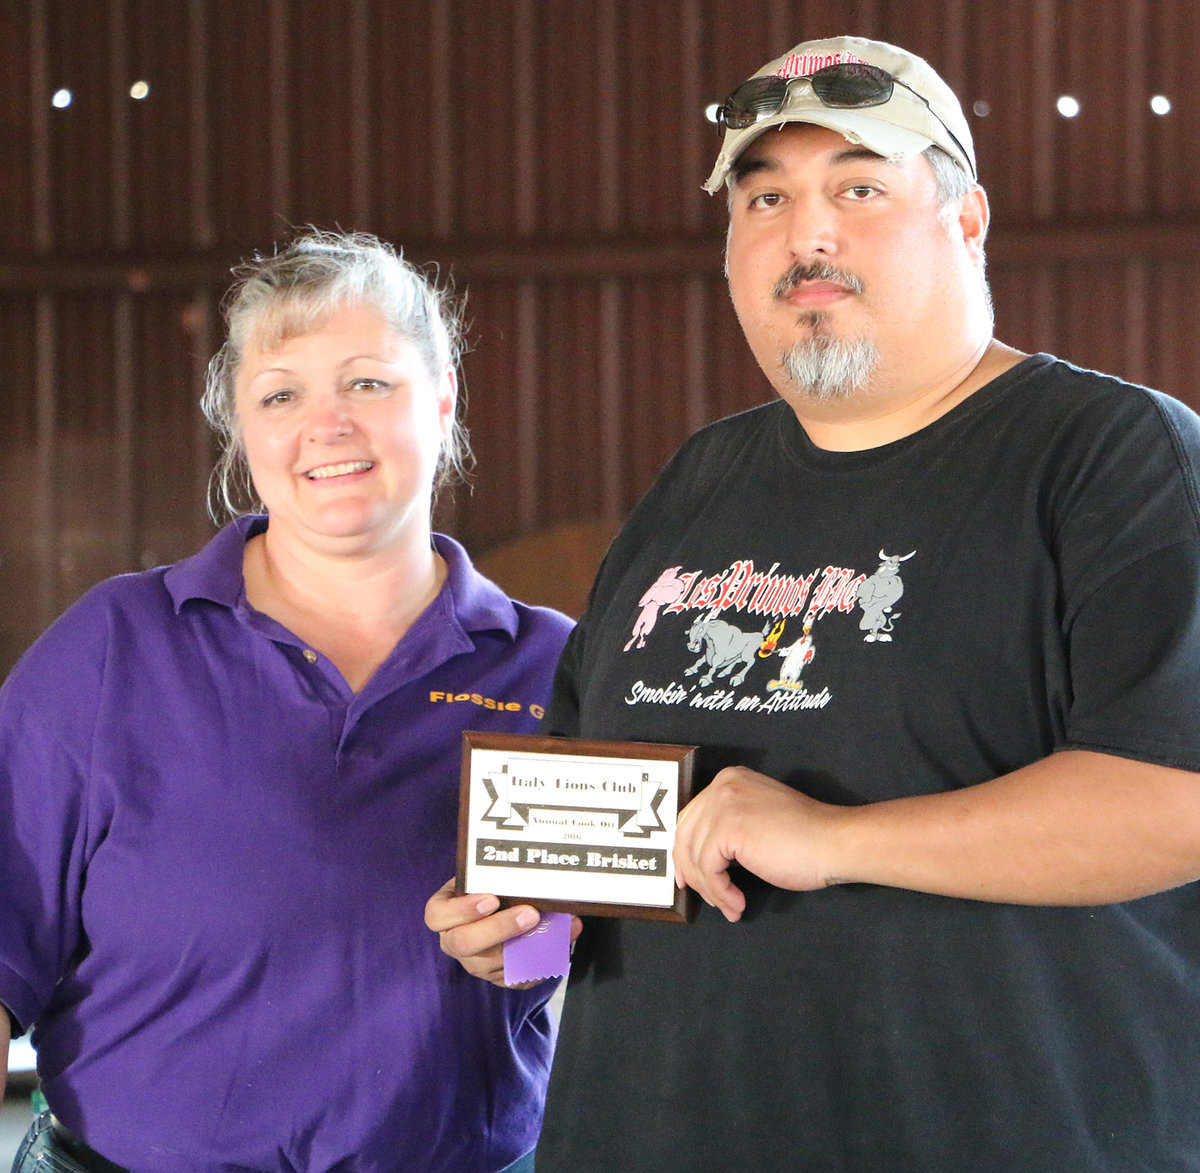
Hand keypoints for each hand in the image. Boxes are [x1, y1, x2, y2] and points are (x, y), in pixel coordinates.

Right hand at [424, 878, 581, 987]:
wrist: (499, 909)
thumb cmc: (488, 887)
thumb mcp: (485, 877)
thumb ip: (497, 875)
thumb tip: (533, 873)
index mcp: (443, 914)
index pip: (437, 915)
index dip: (462, 909)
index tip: (492, 899)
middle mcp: (454, 942)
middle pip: (465, 943)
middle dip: (500, 927)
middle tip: (530, 914)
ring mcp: (474, 963)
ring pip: (493, 963)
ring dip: (526, 945)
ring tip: (556, 927)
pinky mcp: (497, 978)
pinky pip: (516, 977)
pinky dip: (540, 961)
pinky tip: (559, 946)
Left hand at [673, 766, 841, 922]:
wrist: (833, 842)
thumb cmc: (807, 838)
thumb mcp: (758, 819)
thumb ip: (730, 825)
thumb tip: (701, 856)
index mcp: (730, 780)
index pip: (691, 817)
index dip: (685, 851)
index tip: (689, 877)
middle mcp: (723, 786)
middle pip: (686, 835)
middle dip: (691, 872)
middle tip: (705, 897)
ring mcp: (724, 804)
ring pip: (695, 856)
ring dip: (711, 889)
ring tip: (731, 906)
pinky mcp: (729, 828)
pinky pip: (708, 869)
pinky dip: (720, 892)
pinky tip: (736, 902)